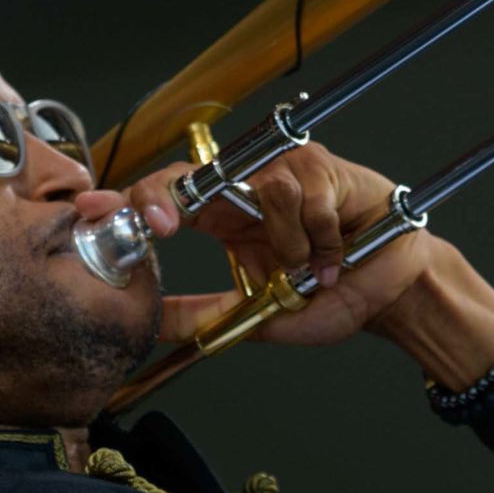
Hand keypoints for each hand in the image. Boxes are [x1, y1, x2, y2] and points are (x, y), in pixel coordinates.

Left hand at [82, 144, 435, 349]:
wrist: (390, 290)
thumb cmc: (332, 296)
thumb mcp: (257, 317)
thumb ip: (203, 317)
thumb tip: (146, 326)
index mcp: (225, 217)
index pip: (169, 194)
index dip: (135, 199)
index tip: (103, 212)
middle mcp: (248, 188)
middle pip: (193, 172)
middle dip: (170, 196)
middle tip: (169, 226)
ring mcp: (286, 171)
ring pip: (262, 190)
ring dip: (288, 242)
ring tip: (310, 266)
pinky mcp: (324, 166)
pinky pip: (308, 196)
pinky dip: (321, 236)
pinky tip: (335, 253)